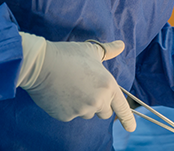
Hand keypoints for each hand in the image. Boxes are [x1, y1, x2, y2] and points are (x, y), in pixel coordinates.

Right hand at [17, 33, 135, 131]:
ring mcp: (82, 110)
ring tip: (70, 86)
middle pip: (104, 112)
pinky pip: (70, 115)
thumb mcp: (91, 50)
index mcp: (107, 85)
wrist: (41, 64)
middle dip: (99, 104)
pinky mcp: (66, 116)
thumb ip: (109, 51)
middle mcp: (98, 101)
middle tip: (86, 89)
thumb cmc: (68, 55)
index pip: (121, 106)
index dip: (128, 119)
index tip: (131, 128)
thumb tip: (121, 45)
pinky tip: (59, 92)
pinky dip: (67, 107)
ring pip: (87, 113)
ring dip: (83, 105)